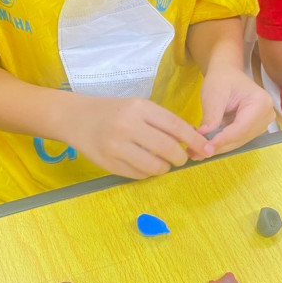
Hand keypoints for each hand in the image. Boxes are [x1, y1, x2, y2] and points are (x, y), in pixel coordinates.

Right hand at [70, 96, 215, 179]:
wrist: (75, 118)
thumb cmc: (112, 111)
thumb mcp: (137, 107)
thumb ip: (162, 122)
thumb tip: (192, 140)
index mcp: (139, 108)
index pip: (175, 126)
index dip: (194, 140)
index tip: (206, 148)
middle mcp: (128, 126)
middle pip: (168, 149)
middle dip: (180, 158)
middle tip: (180, 159)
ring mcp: (117, 146)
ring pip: (155, 166)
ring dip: (164, 168)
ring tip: (161, 163)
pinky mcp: (109, 163)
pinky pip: (139, 175)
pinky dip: (147, 173)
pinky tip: (144, 165)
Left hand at [191, 66, 274, 157]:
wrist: (226, 74)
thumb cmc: (221, 79)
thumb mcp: (213, 95)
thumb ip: (211, 117)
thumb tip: (203, 139)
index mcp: (260, 102)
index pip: (241, 128)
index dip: (223, 140)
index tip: (205, 148)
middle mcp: (266, 115)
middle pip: (240, 138)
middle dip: (216, 146)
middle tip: (194, 153)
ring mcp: (261, 123)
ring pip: (237, 142)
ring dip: (216, 147)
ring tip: (194, 150)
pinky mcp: (252, 129)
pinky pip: (235, 140)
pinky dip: (219, 143)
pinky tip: (204, 144)